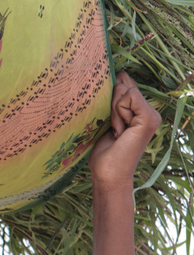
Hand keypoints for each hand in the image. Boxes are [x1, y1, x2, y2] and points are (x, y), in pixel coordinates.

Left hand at [88, 72, 160, 190]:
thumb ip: (113, 101)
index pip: (124, 83)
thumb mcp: (107, 120)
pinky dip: (117, 111)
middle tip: (113, 127)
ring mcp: (151, 115)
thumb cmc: (103, 153)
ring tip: (116, 130)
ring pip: (125, 89)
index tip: (110, 123)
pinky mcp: (149, 118)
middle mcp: (149, 111)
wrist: (108, 175)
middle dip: (111, 101)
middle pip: (124, 83)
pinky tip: (119, 130)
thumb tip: (112, 78)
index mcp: (140, 110)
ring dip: (113, 109)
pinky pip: (128, 96)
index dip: (110, 97)